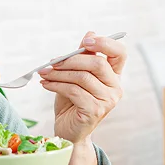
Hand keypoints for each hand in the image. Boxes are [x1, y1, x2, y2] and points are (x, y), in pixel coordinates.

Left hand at [37, 31, 125, 145]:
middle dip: (70, 60)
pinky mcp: (95, 111)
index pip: (119, 53)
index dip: (105, 43)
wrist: (68, 131)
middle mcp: (115, 87)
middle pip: (97, 63)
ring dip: (58, 73)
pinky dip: (56, 85)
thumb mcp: (75, 76)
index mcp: (114, 75)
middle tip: (51, 62)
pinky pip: (74, 91)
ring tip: (44, 73)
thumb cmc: (72, 102)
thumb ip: (83, 57)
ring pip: (82, 77)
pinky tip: (45, 84)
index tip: (85, 42)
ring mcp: (108, 100)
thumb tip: (90, 34)